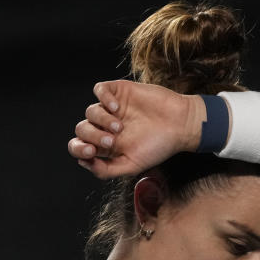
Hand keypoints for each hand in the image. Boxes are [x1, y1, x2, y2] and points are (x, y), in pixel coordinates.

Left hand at [67, 80, 203, 178]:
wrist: (180, 125)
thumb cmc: (159, 146)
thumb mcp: (132, 165)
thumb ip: (107, 170)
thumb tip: (84, 163)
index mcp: (106, 145)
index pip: (79, 146)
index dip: (79, 149)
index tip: (91, 152)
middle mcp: (105, 126)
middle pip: (82, 129)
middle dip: (92, 136)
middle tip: (111, 140)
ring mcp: (112, 108)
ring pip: (90, 111)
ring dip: (101, 120)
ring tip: (119, 126)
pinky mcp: (120, 91)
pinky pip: (99, 89)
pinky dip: (104, 98)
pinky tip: (117, 108)